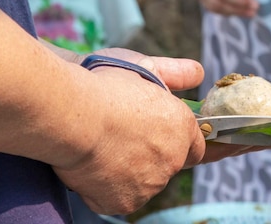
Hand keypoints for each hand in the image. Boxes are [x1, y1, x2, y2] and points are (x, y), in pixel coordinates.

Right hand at [52, 48, 262, 213]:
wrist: (72, 116)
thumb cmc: (105, 88)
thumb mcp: (145, 68)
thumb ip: (176, 73)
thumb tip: (198, 74)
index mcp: (182, 127)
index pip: (197, 147)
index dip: (182, 144)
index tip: (170, 142)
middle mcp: (174, 158)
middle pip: (170, 165)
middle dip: (153, 156)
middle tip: (125, 139)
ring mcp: (151, 184)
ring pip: (145, 183)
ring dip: (132, 172)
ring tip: (105, 149)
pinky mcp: (126, 201)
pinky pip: (120, 198)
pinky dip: (108, 188)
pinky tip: (95, 167)